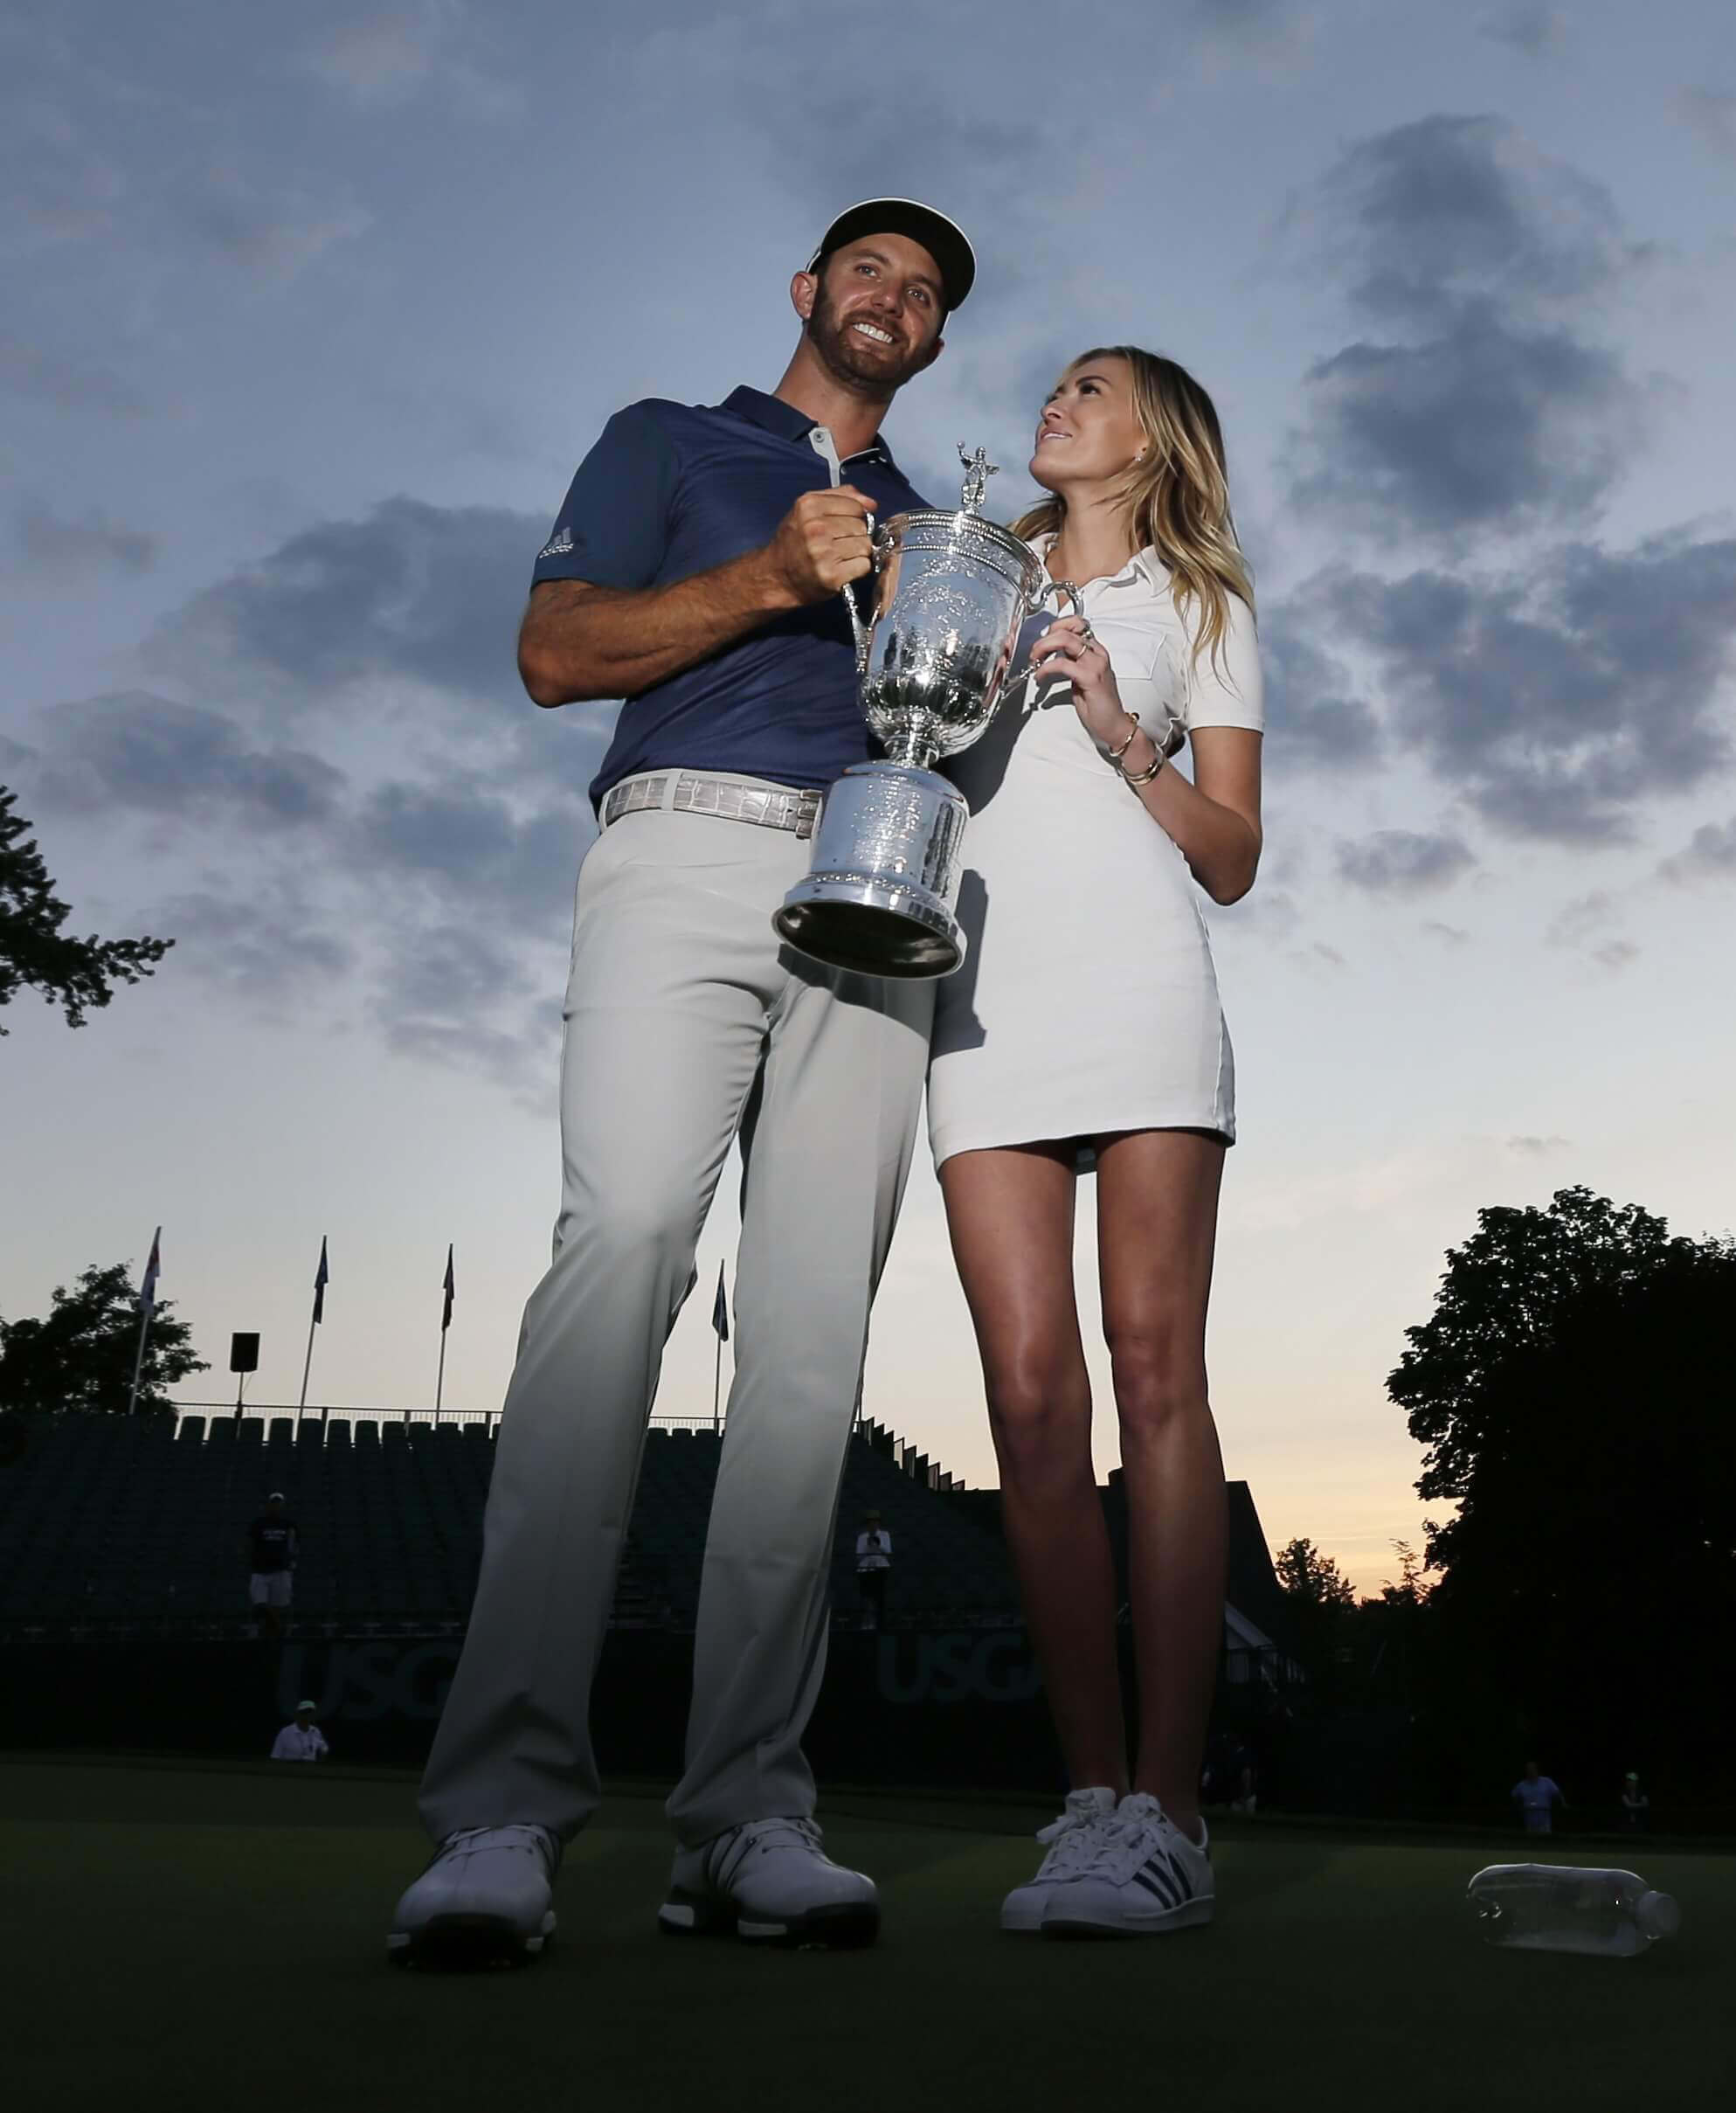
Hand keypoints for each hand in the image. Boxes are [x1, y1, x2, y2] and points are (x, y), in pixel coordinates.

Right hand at [764, 486, 876, 603]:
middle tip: (838, 542)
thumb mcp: (807, 509)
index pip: (856, 506)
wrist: (776, 576)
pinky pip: (863, 565)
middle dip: (855, 535)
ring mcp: (823, 553)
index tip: (842, 524)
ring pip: (865, 545)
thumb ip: (840, 497)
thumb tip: (870, 503)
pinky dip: (857, 568)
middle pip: (861, 526)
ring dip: (857, 552)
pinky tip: (842, 567)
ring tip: (840, 555)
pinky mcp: (832, 575)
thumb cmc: (793, 542)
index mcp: (809, 506)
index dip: (854, 516)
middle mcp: (815, 528)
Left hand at [1028, 615, 1125, 743]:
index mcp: (1096, 651)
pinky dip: (1046, 668)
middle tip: (1033, 654)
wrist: (1114, 725)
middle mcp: (1097, 653)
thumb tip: (1051, 654)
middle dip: (1043, 639)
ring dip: (1043, 648)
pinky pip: (1062, 664)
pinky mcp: (1090, 677)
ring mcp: (1095, 664)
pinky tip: (1040, 677)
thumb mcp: (1081, 677)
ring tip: (1034, 662)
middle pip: (1066, 629)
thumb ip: (1071, 663)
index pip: (1076, 624)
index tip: (1042, 641)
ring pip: (1064, 639)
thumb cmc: (1098, 705)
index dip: (1055, 627)